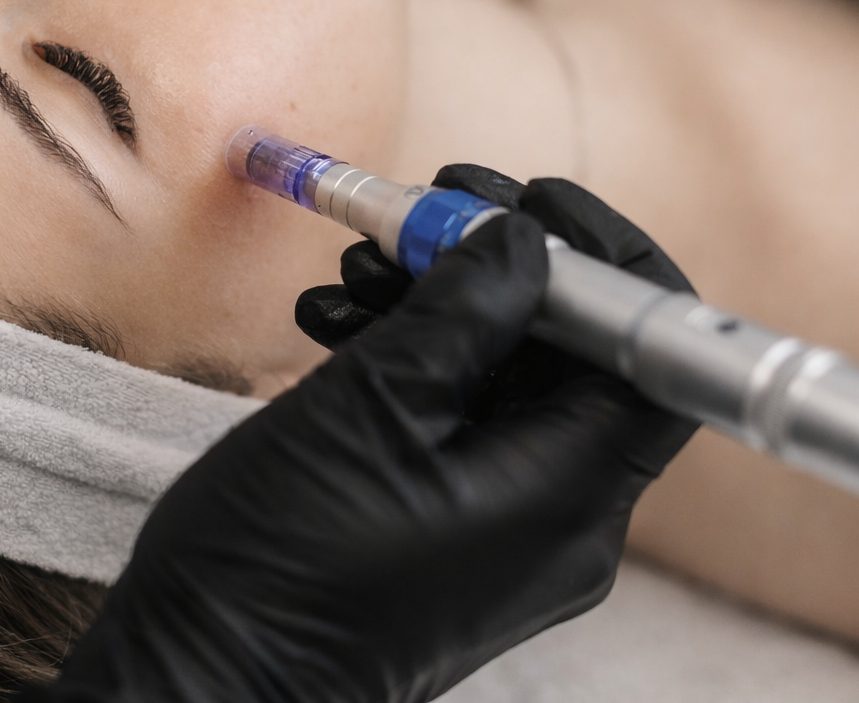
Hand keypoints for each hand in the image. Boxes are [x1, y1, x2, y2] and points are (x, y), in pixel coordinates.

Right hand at [25, 201, 696, 702]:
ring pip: (510, 383)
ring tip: (354, 274)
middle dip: (497, 270)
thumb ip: (464, 309)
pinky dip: (416, 365)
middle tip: (421, 215)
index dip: (607, 261)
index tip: (529, 202)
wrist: (201, 675)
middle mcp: (563, 518)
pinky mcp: (460, 531)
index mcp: (570, 493)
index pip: (657, 355)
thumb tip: (524, 240)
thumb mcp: (371, 404)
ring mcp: (512, 529)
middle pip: (577, 358)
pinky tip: (339, 327)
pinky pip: (466, 424)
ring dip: (440, 309)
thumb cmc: (279, 558)